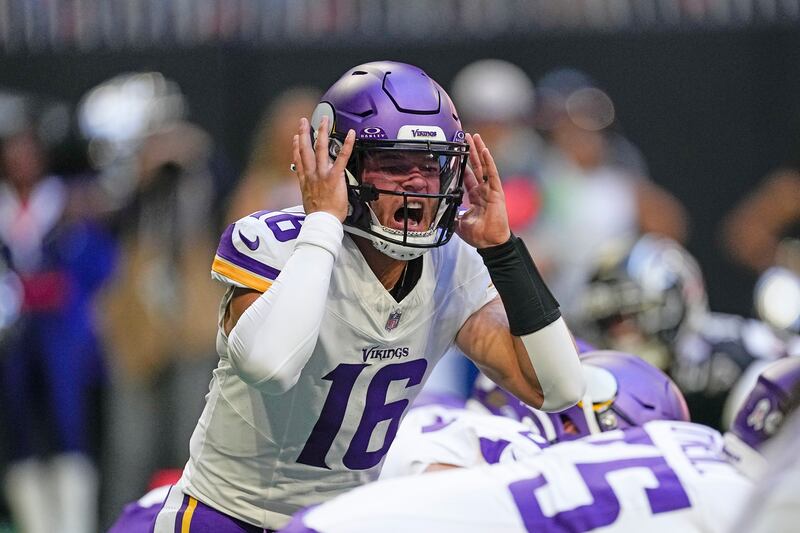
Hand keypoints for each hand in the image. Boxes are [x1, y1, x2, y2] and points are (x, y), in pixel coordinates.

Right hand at [293, 116, 354, 221]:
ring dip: (321, 132)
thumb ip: (310, 191)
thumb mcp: (308, 202)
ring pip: (320, 148)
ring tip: (324, 120)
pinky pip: (342, 157)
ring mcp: (322, 174)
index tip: (296, 138)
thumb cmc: (318, 216)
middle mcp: (312, 174)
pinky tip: (351, 135)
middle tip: (304, 121)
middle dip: (304, 133)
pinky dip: (347, 145)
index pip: (298, 160)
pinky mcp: (334, 176)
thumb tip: (312, 190)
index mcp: (305, 181)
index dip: (296, 147)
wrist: (322, 222)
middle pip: (305, 149)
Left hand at [455, 133, 510, 247]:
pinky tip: (484, 150)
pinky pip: (492, 174)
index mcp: (475, 197)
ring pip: (484, 166)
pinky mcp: (496, 192)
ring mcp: (490, 190)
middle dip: (470, 152)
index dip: (462, 165)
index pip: (468, 177)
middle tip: (466, 137)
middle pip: (476, 167)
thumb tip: (437, 212)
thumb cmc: (478, 235)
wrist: (489, 242)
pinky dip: (488, 162)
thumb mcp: (458, 222)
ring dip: (479, 151)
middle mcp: (483, 190)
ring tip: (475, 137)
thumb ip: (450, 214)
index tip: (457, 154)